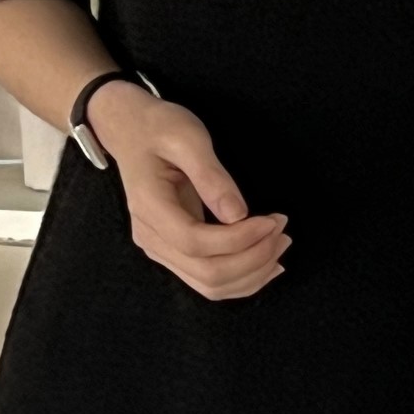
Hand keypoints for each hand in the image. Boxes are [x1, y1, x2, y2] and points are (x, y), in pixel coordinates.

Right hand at [89, 78, 290, 298]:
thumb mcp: (187, 138)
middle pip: (207, 273)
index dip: (239, 239)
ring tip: (280, 244)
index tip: (272, 220)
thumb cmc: (159, 128)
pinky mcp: (173, 252)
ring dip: (252, 273)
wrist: (131, 131)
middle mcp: (151, 238)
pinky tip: (267, 264)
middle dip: (253, 258)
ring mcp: (160, 250)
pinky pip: (209, 280)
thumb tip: (238, 214)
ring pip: (210, 285)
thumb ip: (211, 175)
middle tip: (282, 231)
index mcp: (150, 208)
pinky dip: (242, 279)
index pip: (196, 243)